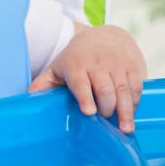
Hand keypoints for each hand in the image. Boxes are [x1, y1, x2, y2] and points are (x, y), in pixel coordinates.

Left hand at [28, 24, 146, 133]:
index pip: (81, 82)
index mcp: (76, 65)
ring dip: (125, 112)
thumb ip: (44, 84)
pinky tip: (130, 115)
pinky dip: (134, 104)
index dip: (85, 97)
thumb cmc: (78, 58)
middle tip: (104, 122)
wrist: (106, 36)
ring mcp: (117, 66)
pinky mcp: (134, 68)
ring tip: (125, 129)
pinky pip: (136, 88)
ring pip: (123, 91)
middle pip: (105, 90)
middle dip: (106, 108)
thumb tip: (28, 99)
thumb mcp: (58, 67)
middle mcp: (98, 64)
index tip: (88, 111)